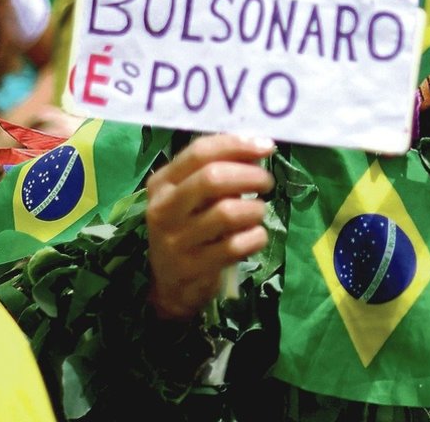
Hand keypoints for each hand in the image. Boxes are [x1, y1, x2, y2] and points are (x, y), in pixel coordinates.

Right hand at [145, 134, 275, 320]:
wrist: (171, 285)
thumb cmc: (189, 227)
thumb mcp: (192, 196)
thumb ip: (219, 169)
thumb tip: (258, 145)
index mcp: (162, 183)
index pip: (199, 152)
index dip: (237, 145)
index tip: (266, 146)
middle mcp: (163, 209)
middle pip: (212, 179)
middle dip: (250, 176)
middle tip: (267, 183)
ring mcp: (175, 241)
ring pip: (227, 213)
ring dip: (255, 209)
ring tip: (257, 213)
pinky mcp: (193, 268)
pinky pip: (236, 246)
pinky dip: (256, 237)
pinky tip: (255, 236)